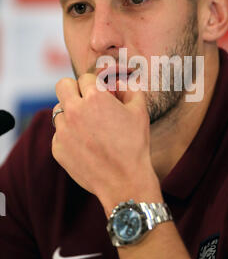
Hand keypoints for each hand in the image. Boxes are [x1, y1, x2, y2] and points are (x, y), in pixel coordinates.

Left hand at [51, 74, 161, 215]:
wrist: (124, 180)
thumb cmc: (134, 144)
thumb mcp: (140, 111)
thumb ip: (130, 89)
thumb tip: (119, 82)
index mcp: (94, 97)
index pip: (86, 78)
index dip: (96, 85)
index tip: (101, 94)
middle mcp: (74, 110)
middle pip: (63, 85)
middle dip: (74, 89)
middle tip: (85, 100)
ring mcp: (63, 130)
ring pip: (59, 110)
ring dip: (71, 114)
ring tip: (89, 127)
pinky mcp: (57, 148)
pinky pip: (58, 134)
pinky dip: (69, 136)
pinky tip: (86, 146)